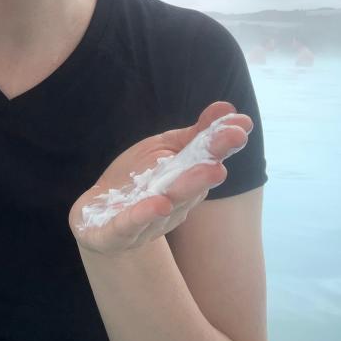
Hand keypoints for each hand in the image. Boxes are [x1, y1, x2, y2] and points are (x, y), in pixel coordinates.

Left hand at [69, 101, 251, 255]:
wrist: (98, 218)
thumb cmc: (137, 180)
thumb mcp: (163, 150)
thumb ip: (195, 134)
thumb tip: (229, 108)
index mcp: (184, 182)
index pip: (204, 162)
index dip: (221, 145)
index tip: (242, 126)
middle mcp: (171, 204)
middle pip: (189, 187)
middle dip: (204, 174)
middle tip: (225, 156)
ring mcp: (146, 220)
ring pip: (166, 206)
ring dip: (184, 190)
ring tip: (207, 175)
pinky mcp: (117, 232)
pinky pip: (129, 225)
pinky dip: (142, 215)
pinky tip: (158, 204)